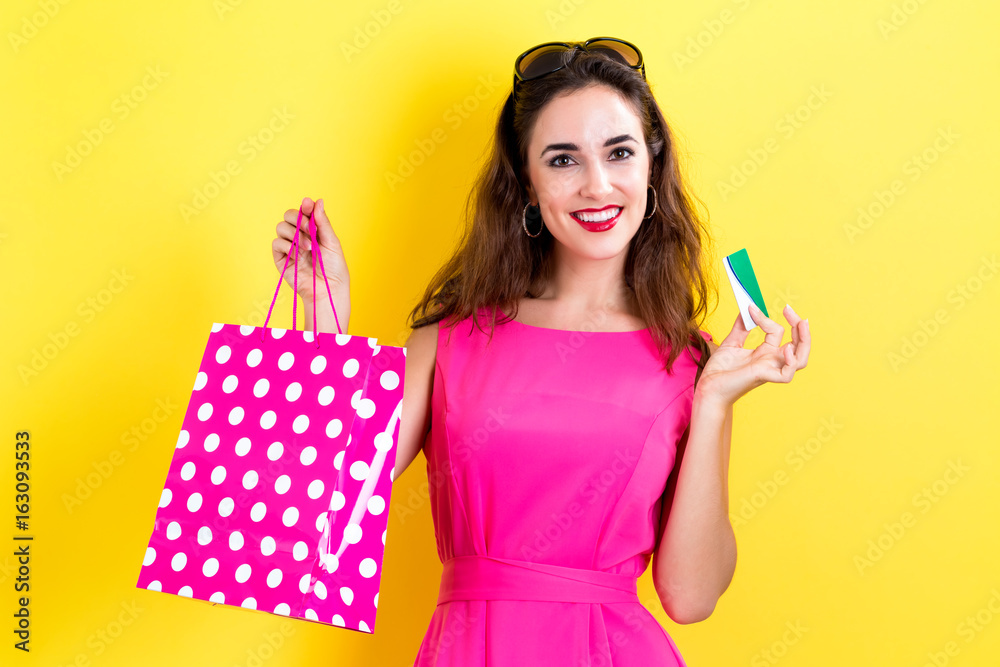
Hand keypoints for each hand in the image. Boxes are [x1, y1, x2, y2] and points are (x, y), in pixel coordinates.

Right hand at [271, 197, 350, 332]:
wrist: (328, 289)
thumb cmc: (334, 268)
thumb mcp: (331, 242)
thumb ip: (322, 222)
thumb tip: (317, 201)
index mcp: (313, 231)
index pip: (303, 212)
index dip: (304, 207)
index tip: (308, 205)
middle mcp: (299, 236)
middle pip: (288, 215)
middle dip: (298, 219)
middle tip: (309, 229)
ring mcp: (289, 247)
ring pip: (281, 227)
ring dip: (295, 235)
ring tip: (308, 248)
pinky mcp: (280, 258)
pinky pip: (276, 243)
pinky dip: (287, 246)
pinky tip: (298, 255)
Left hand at [696, 303, 810, 405]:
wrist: (708, 388)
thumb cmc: (720, 370)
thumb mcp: (731, 343)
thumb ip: (741, 327)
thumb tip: (746, 308)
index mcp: (765, 353)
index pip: (777, 331)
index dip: (765, 318)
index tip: (750, 307)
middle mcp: (771, 361)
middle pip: (799, 345)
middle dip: (800, 327)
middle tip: (789, 309)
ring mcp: (769, 369)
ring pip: (800, 360)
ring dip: (805, 342)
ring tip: (801, 324)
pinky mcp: (762, 377)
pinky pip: (786, 374)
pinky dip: (791, 362)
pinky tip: (786, 350)